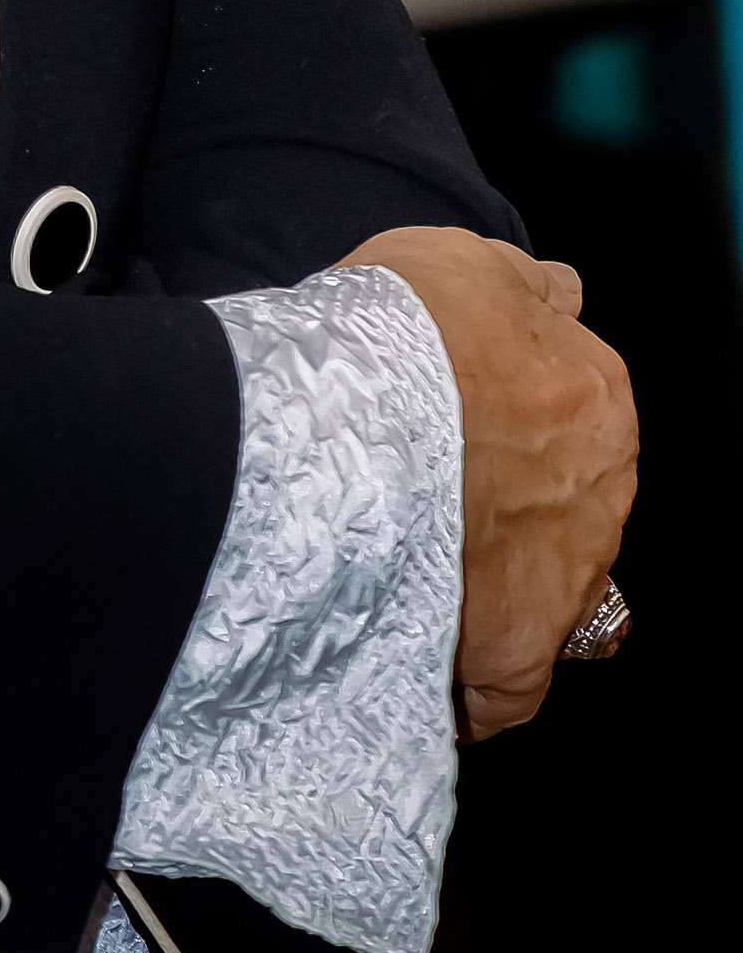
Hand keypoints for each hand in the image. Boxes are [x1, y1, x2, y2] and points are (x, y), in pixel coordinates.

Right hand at [343, 227, 636, 742]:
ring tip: (408, 576)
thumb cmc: (404, 335)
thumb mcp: (467, 262)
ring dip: (486, 591)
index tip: (459, 429)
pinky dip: (468, 684)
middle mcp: (599, 494)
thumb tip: (563, 295)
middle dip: (506, 511)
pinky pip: (502, 691)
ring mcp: (565, 581)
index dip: (509, 424)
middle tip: (426, 500)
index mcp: (598, 398)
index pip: (575, 419)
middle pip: (562, 512)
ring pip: (543, 600)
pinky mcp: (516, 655)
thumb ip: (526, 288)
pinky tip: (420, 657)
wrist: (354, 416)